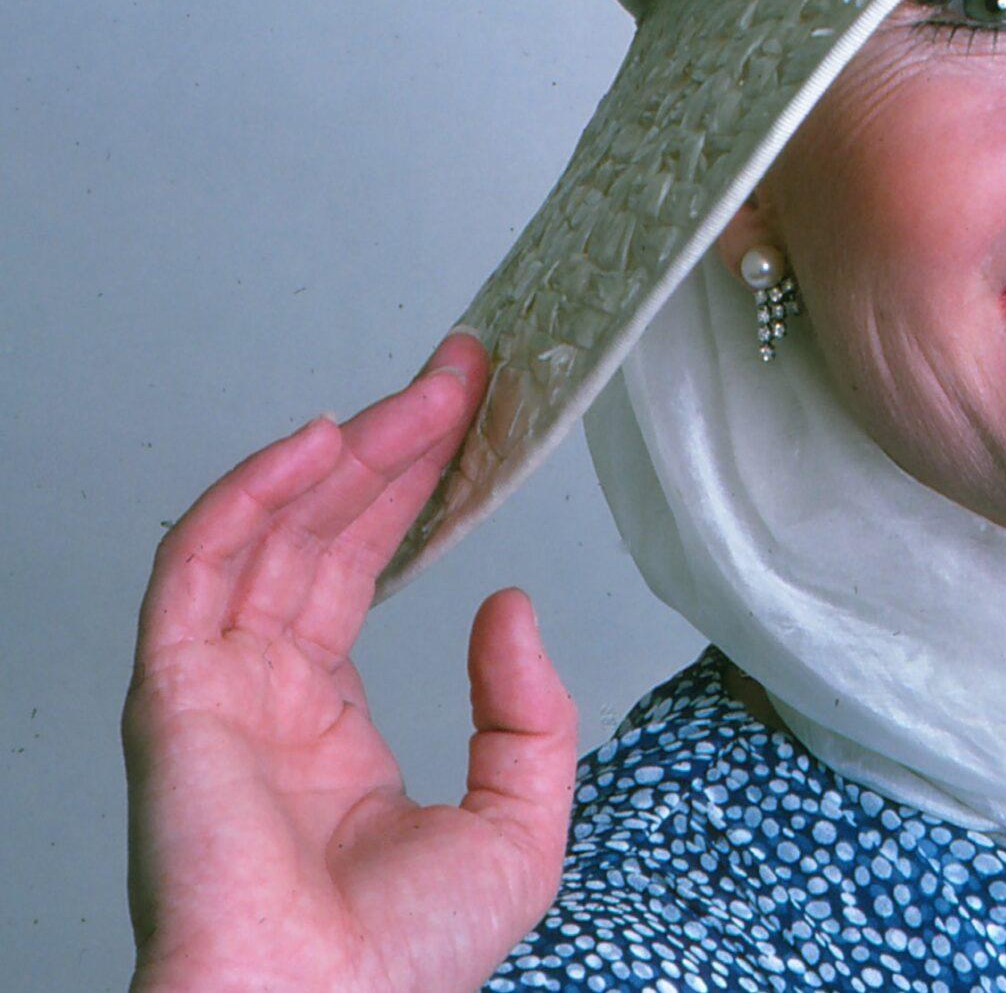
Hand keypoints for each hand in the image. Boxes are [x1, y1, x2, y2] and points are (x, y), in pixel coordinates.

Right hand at [123, 329, 577, 991]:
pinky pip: (199, 570)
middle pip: (321, 537)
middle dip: (390, 447)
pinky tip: (314, 443)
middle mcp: (265, 702)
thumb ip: (528, 711)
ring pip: (268, 535)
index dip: (414, 492)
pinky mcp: (176, 697)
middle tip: (460, 372)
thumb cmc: (401, 965)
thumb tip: (509, 605)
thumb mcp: (518, 824)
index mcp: (331, 735)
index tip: (473, 421)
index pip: (363, 575)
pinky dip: (249, 497)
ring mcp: (215, 694)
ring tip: (420, 392)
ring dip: (340, 453)